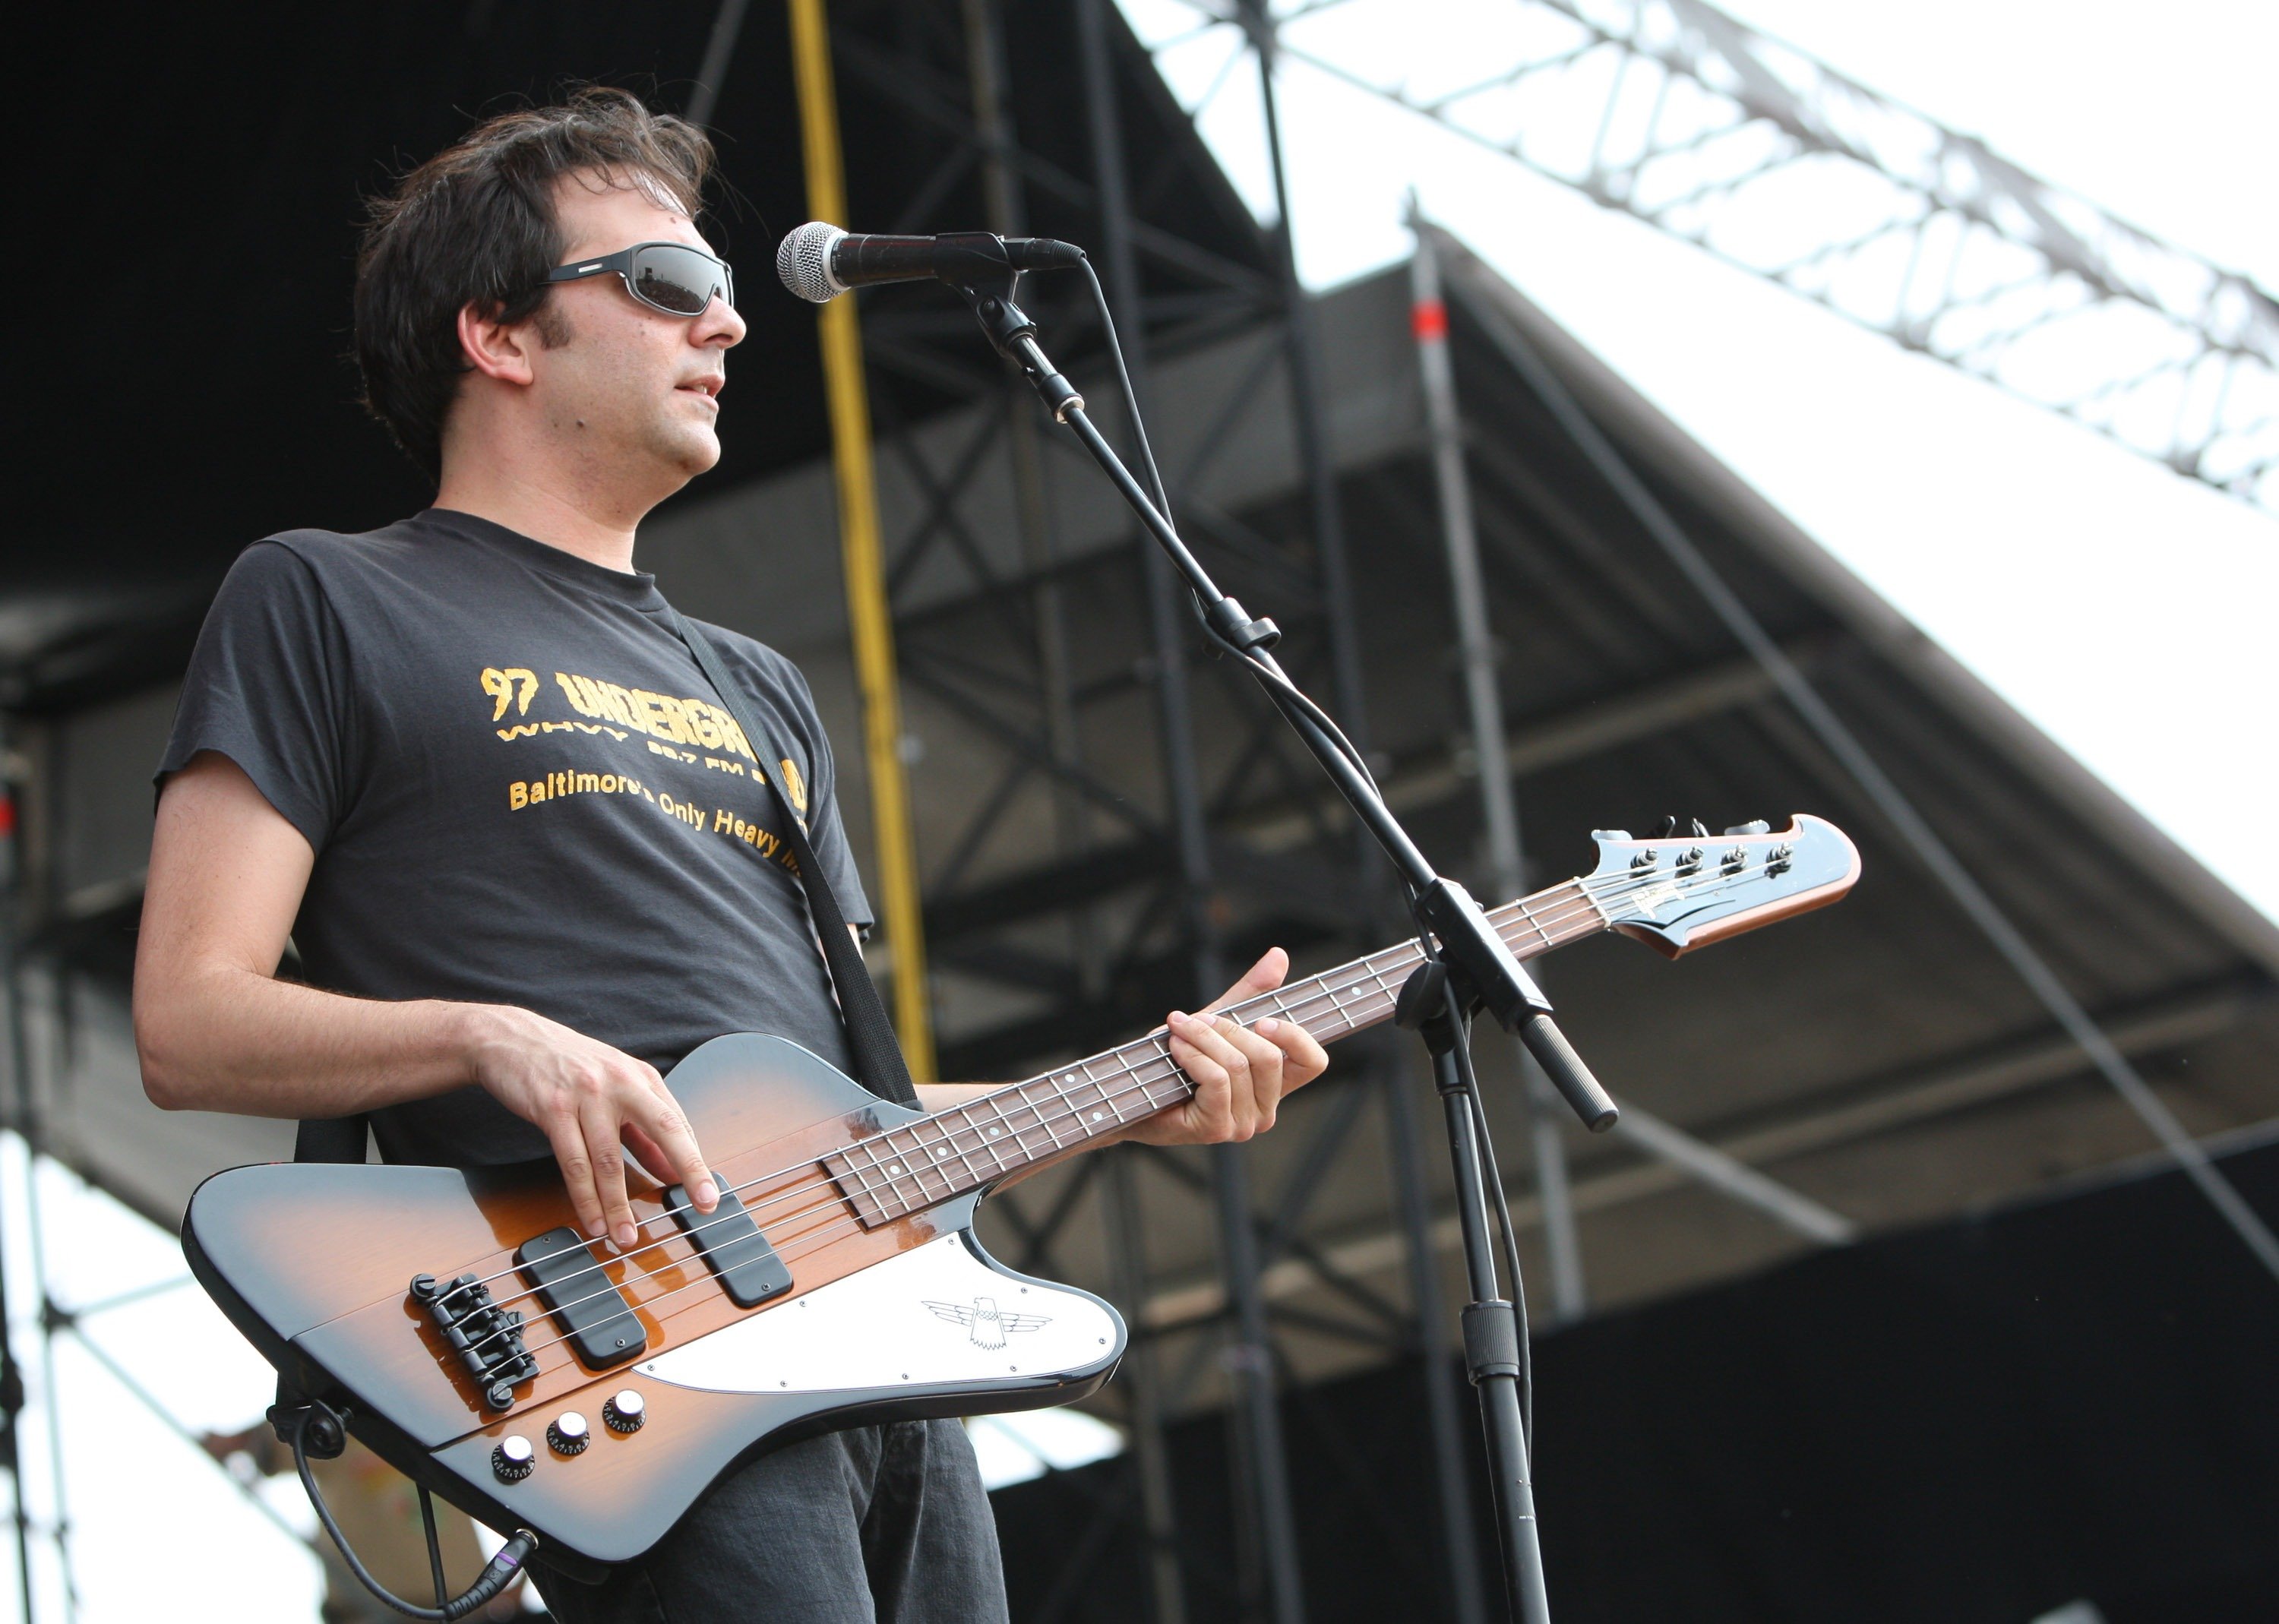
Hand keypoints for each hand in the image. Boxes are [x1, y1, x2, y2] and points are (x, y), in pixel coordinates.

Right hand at [461, 1006, 716, 1250]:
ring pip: (609, 1159)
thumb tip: (671, 1171)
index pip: (678, 1123)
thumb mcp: (614, 1088)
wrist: (512, 1039)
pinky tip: (593, 1220)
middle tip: (703, 1204)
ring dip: (619, 1204)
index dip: (694, 1160)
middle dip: (688, 1169)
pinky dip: (584, 1197)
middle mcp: (620, 1083)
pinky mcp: (553, 1109)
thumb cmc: (568, 1065)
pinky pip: (573, 1162)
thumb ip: (642, 1131)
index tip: (708, 1192)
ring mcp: (587, 1095)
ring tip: (626, 1237)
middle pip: (663, 1130)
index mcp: (641, 1077)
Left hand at [1126, 948, 1328, 1146]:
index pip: (1313, 1063)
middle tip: (1197, 1019)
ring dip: (1202, 1038)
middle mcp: (1266, 1110)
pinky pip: (1217, 1079)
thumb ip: (1250, 993)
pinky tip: (1176, 1049)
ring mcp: (1243, 1124)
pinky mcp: (1217, 1129)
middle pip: (1269, 1057)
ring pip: (1238, 1065)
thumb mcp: (1218, 1020)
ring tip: (1179, 1030)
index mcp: (1273, 1085)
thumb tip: (1279, 955)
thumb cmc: (1176, 1059)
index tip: (1262, 1020)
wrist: (1132, 1091)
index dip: (1295, 1036)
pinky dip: (1193, 1056)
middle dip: (1228, 1028)